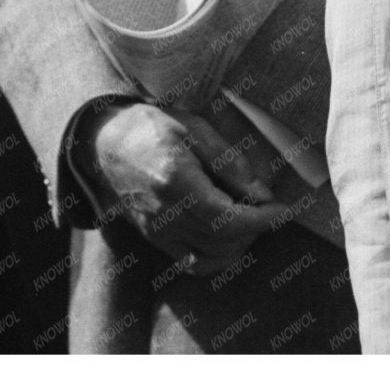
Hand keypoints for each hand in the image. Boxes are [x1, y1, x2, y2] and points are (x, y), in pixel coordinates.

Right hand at [78, 99, 295, 272]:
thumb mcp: (193, 129)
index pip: (229, 219)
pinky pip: (192, 263)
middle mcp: (165, 214)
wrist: (105, 143)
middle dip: (255, 229)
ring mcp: (157, 232)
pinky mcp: (154, 240)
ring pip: (211, 259)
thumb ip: (228, 162)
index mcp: (176, 182)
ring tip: (248, 220)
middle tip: (268, 208)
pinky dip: (217, 256)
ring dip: (239, 245)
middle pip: (224, 242)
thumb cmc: (151, 126)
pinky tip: (226, 235)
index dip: (262, 220)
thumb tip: (261, 194)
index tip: (284, 210)